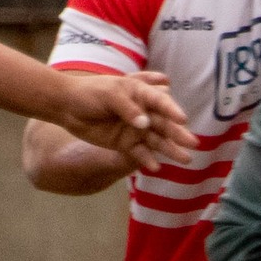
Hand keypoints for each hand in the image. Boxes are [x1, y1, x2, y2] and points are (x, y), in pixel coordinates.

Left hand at [53, 70, 196, 171]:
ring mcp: (136, 129)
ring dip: (171, 149)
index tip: (183, 119)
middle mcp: (143, 112)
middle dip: (179, 134)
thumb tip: (144, 124)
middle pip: (164, 124)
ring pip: (157, 140)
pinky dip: (147, 159)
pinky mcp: (126, 143)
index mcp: (142, 94)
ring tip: (186, 159)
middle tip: (194, 143)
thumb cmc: (89, 93)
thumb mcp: (109, 94)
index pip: (161, 101)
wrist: (66, 106)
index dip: (172, 110)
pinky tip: (156, 167)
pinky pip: (140, 153)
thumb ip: (127, 108)